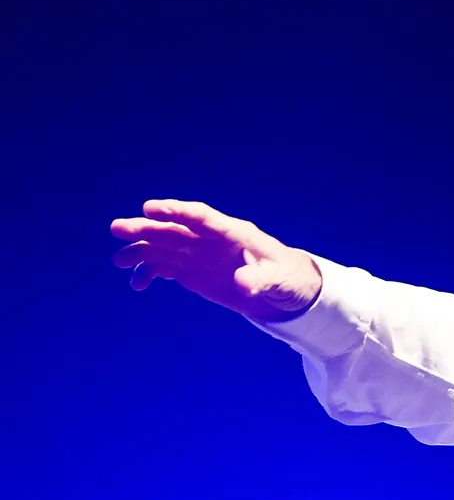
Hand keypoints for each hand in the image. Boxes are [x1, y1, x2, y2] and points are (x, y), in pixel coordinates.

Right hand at [110, 199, 321, 320]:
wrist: (286, 291)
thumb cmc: (289, 278)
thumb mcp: (281, 281)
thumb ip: (262, 280)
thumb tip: (243, 284)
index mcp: (233, 233)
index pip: (200, 216)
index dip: (175, 210)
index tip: (149, 208)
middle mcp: (209, 240)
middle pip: (174, 229)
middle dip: (146, 228)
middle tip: (118, 229)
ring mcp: (198, 255)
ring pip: (163, 247)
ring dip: (140, 250)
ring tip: (118, 261)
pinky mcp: (192, 272)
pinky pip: (164, 268)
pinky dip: (149, 273)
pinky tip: (137, 284)